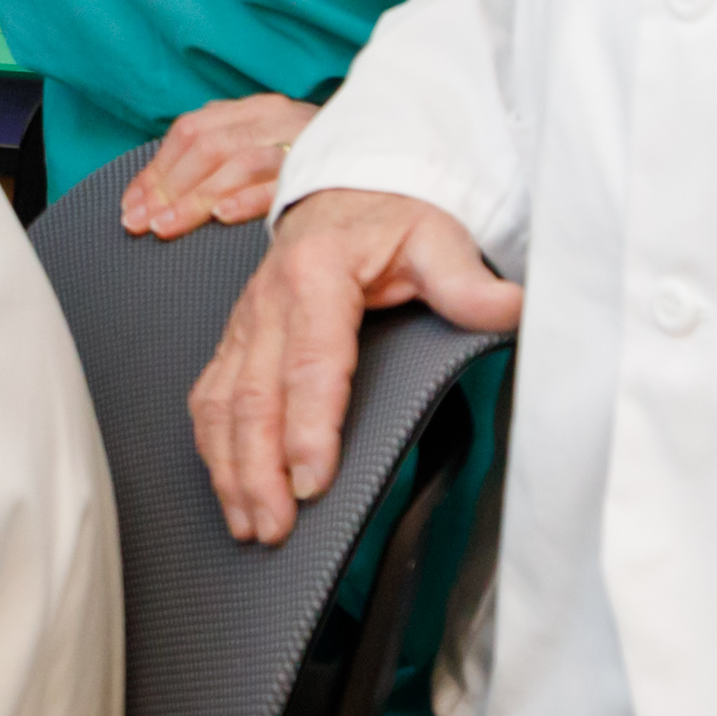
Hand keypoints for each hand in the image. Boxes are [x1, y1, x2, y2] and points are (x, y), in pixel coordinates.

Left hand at [118, 94, 317, 241]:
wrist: (390, 149)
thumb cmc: (314, 163)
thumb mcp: (264, 150)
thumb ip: (218, 165)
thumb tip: (155, 202)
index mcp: (252, 111)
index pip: (190, 133)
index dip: (156, 171)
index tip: (130, 208)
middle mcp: (274, 116)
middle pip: (207, 146)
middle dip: (167, 188)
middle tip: (142, 224)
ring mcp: (300, 137)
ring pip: (237, 160)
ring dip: (196, 197)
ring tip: (169, 225)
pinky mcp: (326, 162)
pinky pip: (282, 178)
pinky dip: (249, 196)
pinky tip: (224, 215)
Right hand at [193, 191, 524, 543]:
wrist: (346, 190)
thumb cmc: (390, 218)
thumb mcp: (438, 237)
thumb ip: (466, 279)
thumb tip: (507, 308)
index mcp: (315, 276)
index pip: (310, 364)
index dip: (309, 427)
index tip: (314, 479)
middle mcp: (268, 301)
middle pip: (253, 397)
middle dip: (259, 469)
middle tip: (276, 525)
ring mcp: (244, 322)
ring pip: (220, 404)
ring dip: (229, 468)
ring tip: (248, 522)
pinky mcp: (235, 339)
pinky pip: (209, 396)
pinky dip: (212, 446)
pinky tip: (226, 483)